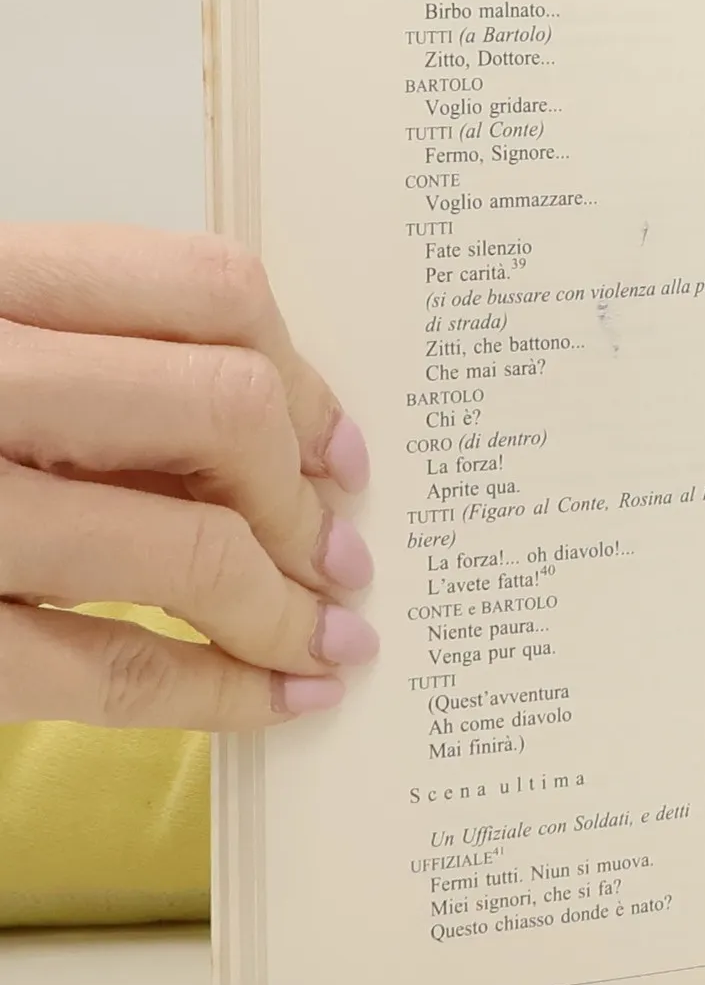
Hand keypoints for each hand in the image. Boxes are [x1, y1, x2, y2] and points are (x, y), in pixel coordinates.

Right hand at [0, 225, 375, 728]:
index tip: (336, 446)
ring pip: (186, 546)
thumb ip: (84, 361)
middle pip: (221, 409)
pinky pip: (112, 669)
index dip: (301, 373)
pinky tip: (278, 699)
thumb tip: (278, 441)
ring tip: (327, 638)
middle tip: (340, 553)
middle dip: (303, 496)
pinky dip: (223, 690)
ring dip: (287, 607)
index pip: (201, 285)